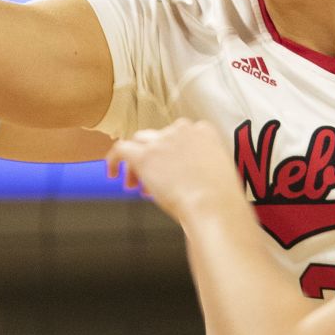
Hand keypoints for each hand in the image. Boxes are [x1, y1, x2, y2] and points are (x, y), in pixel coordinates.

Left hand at [107, 118, 244, 223]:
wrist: (213, 205)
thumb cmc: (223, 200)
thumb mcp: (220, 175)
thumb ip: (205, 169)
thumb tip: (192, 182)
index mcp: (204, 131)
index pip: (180, 136)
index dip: (171, 155)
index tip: (172, 174)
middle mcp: (182, 130)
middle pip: (159, 138)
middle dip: (155, 159)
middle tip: (152, 184)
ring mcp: (162, 141)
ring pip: (140, 143)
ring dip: (136, 163)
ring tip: (134, 186)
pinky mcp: (145, 155)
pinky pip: (120, 148)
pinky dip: (113, 159)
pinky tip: (111, 173)